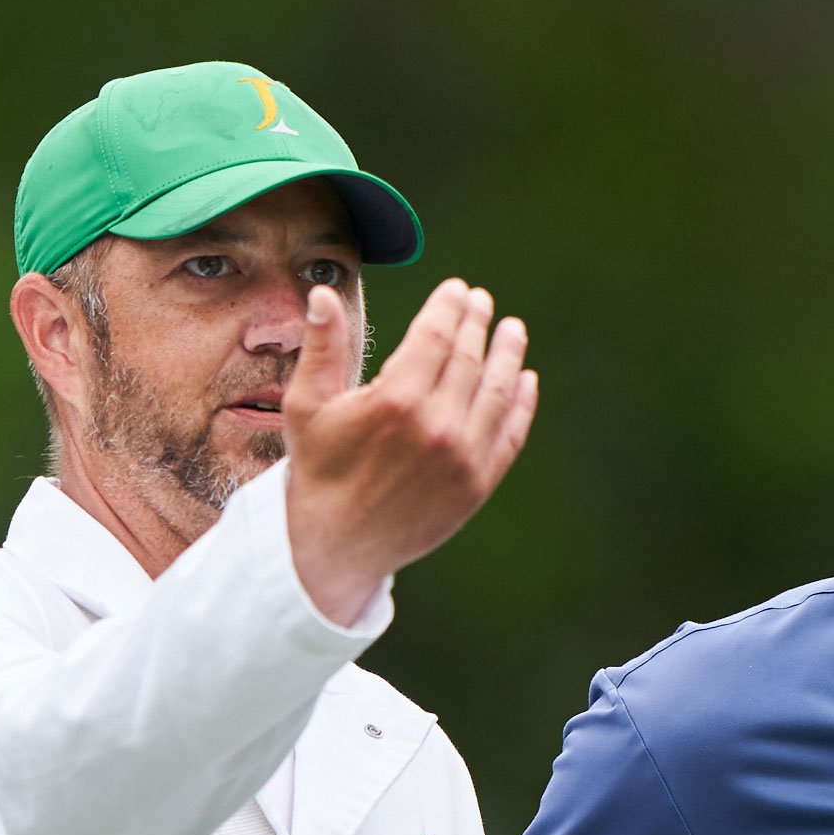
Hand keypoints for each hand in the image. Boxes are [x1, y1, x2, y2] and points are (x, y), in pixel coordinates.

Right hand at [283, 279, 537, 625]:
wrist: (337, 545)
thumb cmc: (319, 469)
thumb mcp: (307, 405)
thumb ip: (322, 346)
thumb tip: (323, 293)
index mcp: (396, 400)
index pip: (436, 335)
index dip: (450, 306)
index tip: (458, 289)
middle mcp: (437, 426)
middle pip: (470, 357)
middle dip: (477, 323)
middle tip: (482, 302)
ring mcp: (464, 456)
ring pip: (498, 390)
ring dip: (509, 354)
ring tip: (513, 329)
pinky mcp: (479, 483)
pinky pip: (511, 433)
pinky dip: (523, 403)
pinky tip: (526, 380)